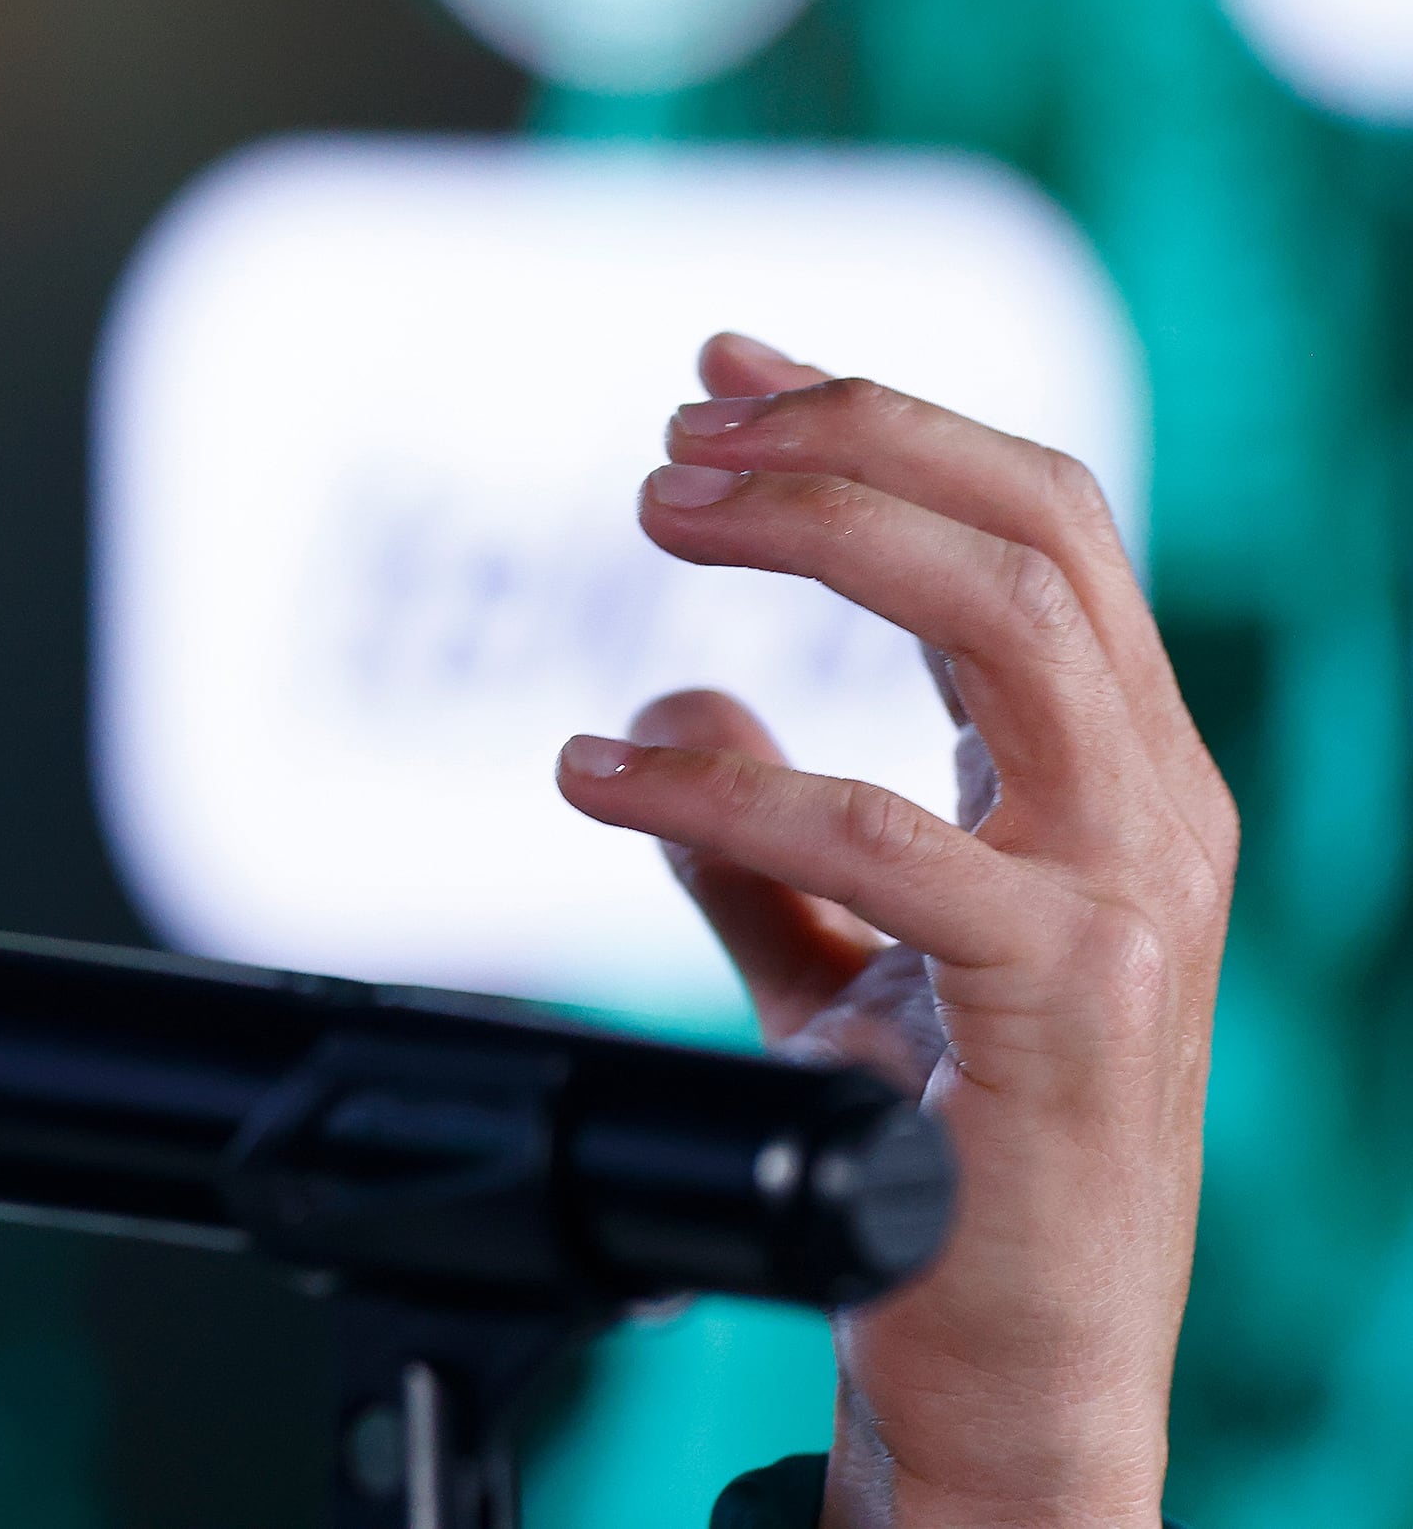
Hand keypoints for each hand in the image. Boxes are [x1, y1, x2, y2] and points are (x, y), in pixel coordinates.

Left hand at [553, 334, 1233, 1528]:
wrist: (1006, 1379)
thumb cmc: (948, 1175)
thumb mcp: (839, 967)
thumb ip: (759, 831)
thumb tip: (670, 700)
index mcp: (1119, 776)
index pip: (1034, 526)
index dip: (878, 421)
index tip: (719, 368)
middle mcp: (1154, 810)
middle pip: (1033, 529)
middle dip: (847, 441)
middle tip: (672, 438)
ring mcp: (1128, 899)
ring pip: (1004, 621)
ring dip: (817, 534)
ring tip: (653, 513)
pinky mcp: (1065, 999)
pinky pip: (880, 839)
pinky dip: (718, 785)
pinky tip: (593, 773)